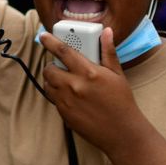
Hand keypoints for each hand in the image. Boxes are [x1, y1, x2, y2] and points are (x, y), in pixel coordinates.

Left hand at [39, 29, 147, 159]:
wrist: (122, 132)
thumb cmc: (122, 101)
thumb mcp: (117, 74)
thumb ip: (108, 52)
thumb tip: (106, 32)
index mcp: (88, 73)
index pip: (63, 51)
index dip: (50, 41)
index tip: (43, 36)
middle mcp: (74, 86)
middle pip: (49, 69)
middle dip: (51, 65)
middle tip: (60, 65)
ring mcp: (67, 101)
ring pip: (47, 84)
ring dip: (52, 80)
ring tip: (63, 80)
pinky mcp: (64, 114)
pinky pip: (52, 99)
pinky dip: (56, 94)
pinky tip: (69, 94)